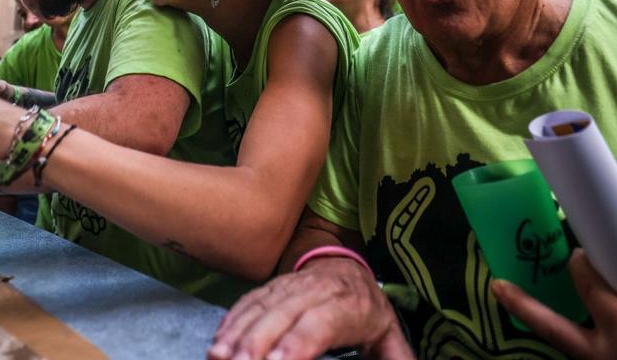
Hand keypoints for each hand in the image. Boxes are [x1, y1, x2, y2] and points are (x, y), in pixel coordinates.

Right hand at [209, 257, 412, 359]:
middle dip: (259, 340)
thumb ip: (397, 359)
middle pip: (285, 313)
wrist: (348, 267)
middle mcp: (319, 290)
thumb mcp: (389, 337)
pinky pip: (249, 300)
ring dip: (238, 331)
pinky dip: (231, 320)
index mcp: (352, 306)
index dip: (299, 341)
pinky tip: (219, 340)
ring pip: (262, 305)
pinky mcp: (273, 286)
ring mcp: (292, 285)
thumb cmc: (368, 311)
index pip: (322, 322)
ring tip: (220, 355)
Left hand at [493, 248, 616, 359]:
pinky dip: (569, 338)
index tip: (578, 246)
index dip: (582, 262)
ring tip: (505, 297)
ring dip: (539, 322)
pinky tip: (559, 320)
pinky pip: (583, 356)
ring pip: (564, 346)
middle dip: (524, 302)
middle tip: (501, 284)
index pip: (590, 288)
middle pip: (552, 328)